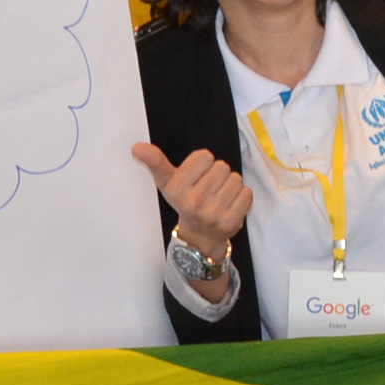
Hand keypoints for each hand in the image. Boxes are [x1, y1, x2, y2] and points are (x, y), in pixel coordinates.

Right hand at [132, 144, 249, 259]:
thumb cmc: (185, 202)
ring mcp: (213, 214)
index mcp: (177, 189)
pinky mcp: (232, 222)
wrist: (199, 237)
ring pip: (236, 179)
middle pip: (222, 167)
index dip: (203, 164)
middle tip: (209, 189)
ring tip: (219, 197)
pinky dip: (241, 197)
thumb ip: (156, 162)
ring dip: (230, 185)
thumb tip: (137, 147)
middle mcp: (194, 202)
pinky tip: (229, 205)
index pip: (204, 156)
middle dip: (217, 175)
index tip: (197, 177)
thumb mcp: (168, 183)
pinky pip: (247, 193)